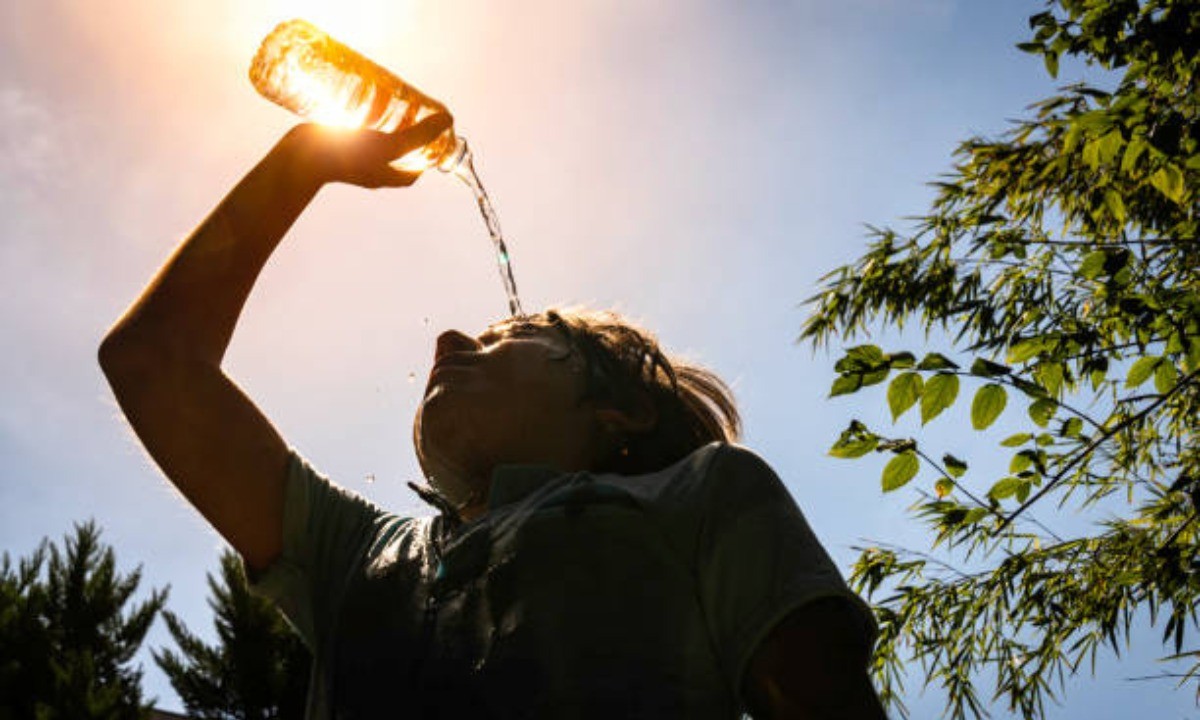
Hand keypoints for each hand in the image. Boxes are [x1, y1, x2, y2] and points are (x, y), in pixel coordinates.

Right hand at [286, 113, 453, 188]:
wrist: (302, 157)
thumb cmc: (348, 156)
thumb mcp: (391, 145)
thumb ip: (420, 135)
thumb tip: (448, 121)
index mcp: (387, 175)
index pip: (415, 171)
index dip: (427, 156)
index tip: (434, 138)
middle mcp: (371, 167)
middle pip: (398, 150)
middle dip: (408, 131)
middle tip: (415, 110)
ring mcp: (354, 155)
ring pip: (377, 136)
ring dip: (387, 118)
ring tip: (395, 98)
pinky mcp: (338, 142)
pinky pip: (357, 127)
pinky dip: (364, 112)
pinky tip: (367, 93)